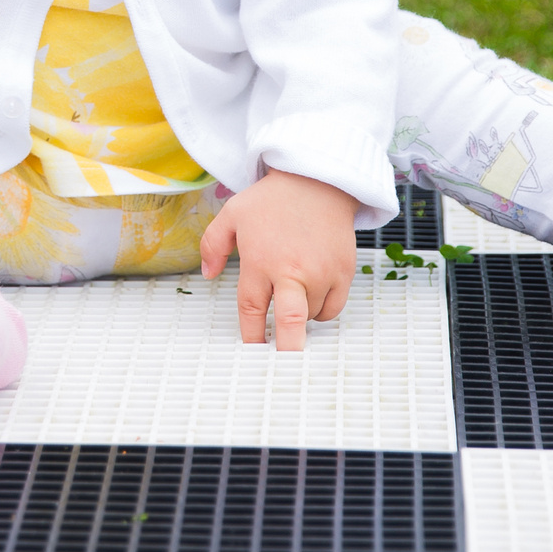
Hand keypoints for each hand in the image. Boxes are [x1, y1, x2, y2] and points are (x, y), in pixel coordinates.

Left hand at [198, 169, 357, 349]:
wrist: (318, 180)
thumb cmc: (273, 199)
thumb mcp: (232, 214)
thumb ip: (213, 245)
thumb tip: (208, 274)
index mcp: (261, 261)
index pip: (251, 309)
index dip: (250, 334)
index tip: (251, 348)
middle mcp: (292, 271)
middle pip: (290, 322)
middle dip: (287, 350)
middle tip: (283, 370)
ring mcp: (321, 273)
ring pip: (310, 316)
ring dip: (299, 316)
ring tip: (292, 290)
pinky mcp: (344, 271)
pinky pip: (333, 309)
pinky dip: (322, 310)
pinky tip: (312, 294)